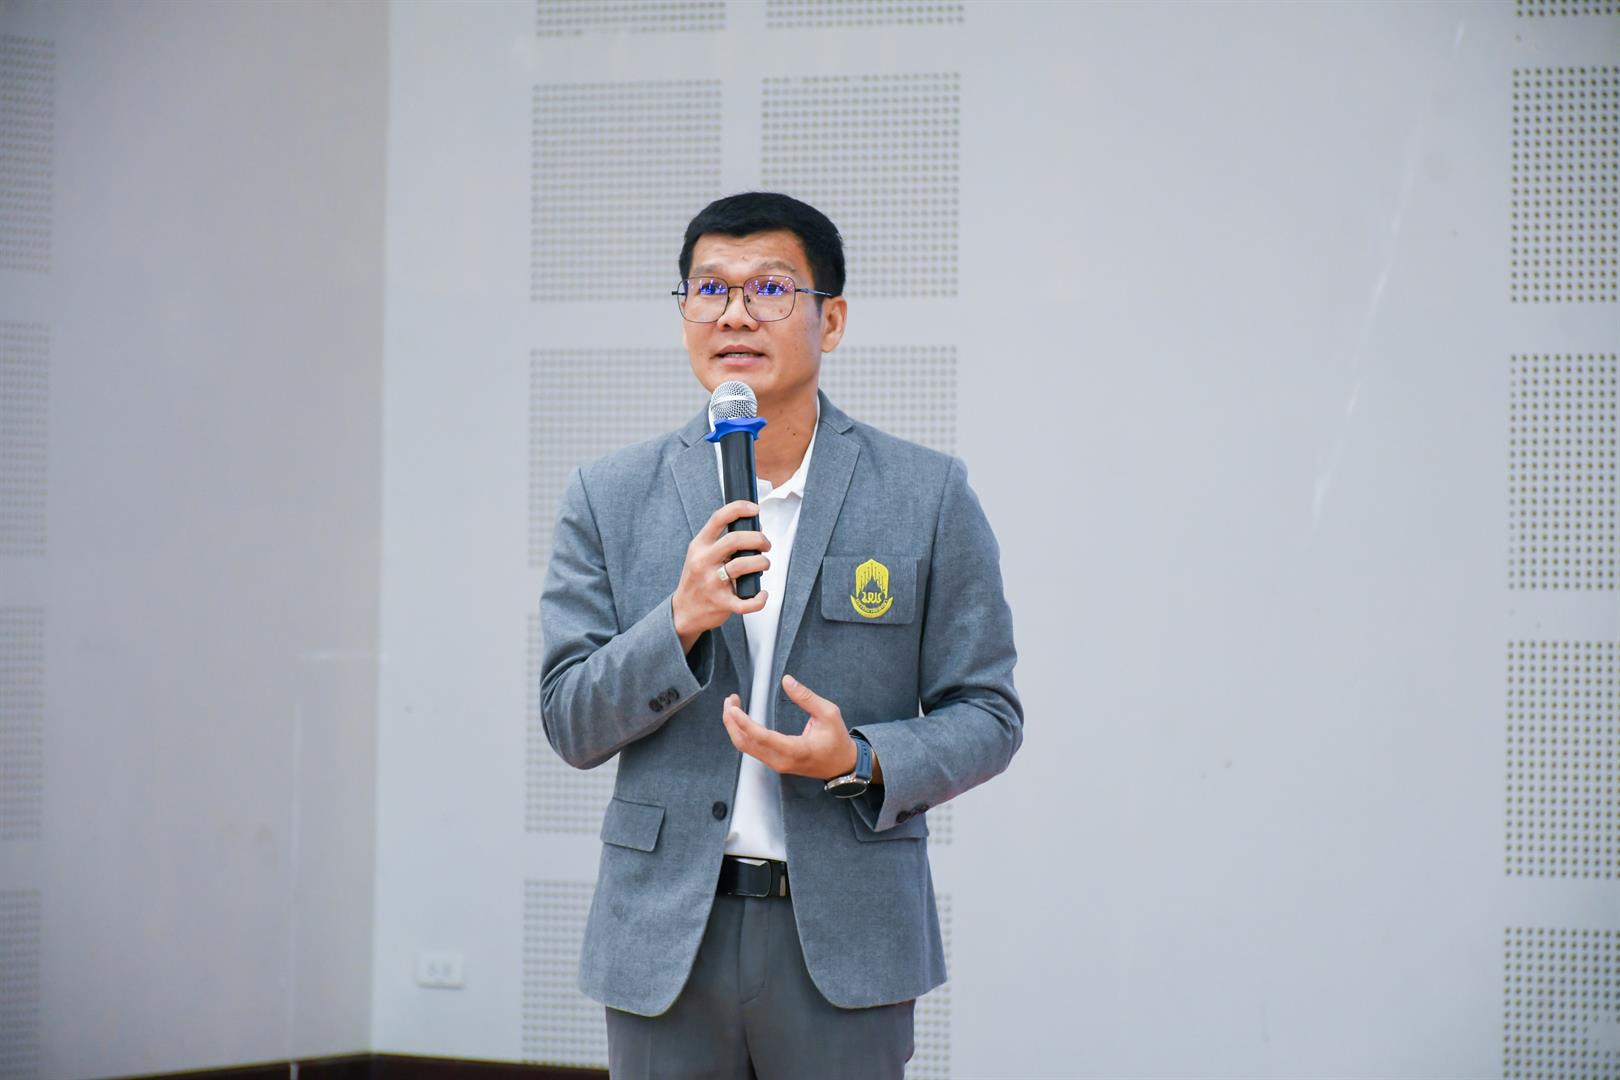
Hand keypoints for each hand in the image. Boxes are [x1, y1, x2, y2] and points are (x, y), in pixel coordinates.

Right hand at [672, 500, 770, 652]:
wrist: (684, 611)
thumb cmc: (698, 579)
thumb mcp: (702, 554)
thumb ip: (723, 541)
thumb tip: (755, 527)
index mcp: (699, 546)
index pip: (718, 518)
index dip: (739, 508)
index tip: (755, 509)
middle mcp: (703, 562)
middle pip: (735, 540)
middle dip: (758, 538)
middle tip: (766, 544)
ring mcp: (712, 583)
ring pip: (742, 566)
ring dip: (761, 563)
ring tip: (763, 565)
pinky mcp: (721, 603)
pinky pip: (745, 602)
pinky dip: (759, 599)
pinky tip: (761, 594)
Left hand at [721, 675, 870, 781]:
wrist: (842, 766)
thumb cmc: (837, 739)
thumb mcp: (829, 714)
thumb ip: (806, 697)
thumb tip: (786, 680)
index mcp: (795, 750)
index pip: (761, 738)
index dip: (744, 722)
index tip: (733, 707)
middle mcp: (781, 760)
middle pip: (745, 743)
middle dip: (732, 721)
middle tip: (730, 700)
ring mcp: (776, 764)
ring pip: (745, 747)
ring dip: (734, 727)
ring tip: (732, 705)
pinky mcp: (774, 762)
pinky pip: (751, 748)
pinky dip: (741, 732)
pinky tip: (739, 718)